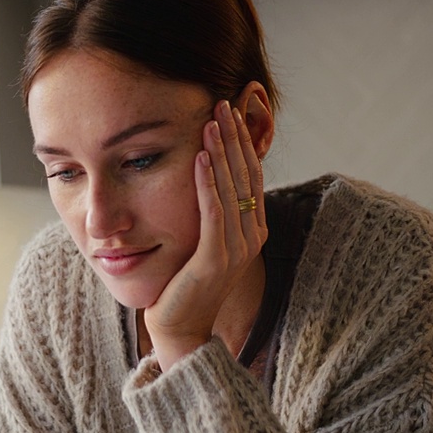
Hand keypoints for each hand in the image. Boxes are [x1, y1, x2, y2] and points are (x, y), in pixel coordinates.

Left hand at [144, 87, 269, 370]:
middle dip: (234, 138)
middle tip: (223, 103)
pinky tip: (201, 158)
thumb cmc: (185, 284)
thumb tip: (205, 177)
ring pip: (232, 190)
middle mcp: (250, 238)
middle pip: (246, 177)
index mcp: (252, 231)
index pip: (251, 176)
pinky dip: (208, 183)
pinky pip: (214, 214)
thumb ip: (211, 214)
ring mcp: (236, 250)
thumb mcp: (203, 242)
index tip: (229, 112)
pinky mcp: (214, 260)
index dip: (242, 143)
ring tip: (212, 121)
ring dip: (222, 152)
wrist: (180, 329)